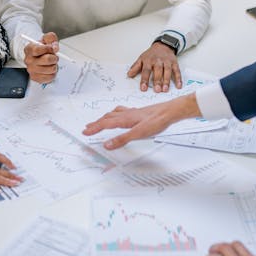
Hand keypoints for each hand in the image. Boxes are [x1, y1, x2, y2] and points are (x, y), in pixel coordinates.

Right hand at [23, 31, 58, 83]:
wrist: (41, 57)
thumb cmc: (43, 48)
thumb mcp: (47, 38)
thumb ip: (51, 38)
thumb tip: (54, 48)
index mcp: (29, 49)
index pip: (37, 50)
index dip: (48, 49)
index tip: (52, 48)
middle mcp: (28, 60)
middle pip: (47, 60)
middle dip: (54, 57)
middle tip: (54, 56)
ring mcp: (31, 70)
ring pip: (51, 69)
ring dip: (55, 65)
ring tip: (52, 63)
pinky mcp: (36, 78)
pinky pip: (51, 77)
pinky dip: (53, 73)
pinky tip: (50, 69)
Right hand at [82, 94, 199, 149]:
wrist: (170, 111)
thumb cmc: (157, 120)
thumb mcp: (138, 133)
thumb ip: (122, 139)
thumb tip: (107, 144)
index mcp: (124, 119)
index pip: (105, 124)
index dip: (94, 128)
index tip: (85, 131)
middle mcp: (127, 114)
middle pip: (107, 117)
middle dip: (97, 123)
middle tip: (88, 127)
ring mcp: (133, 112)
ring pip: (114, 113)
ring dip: (105, 117)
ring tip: (100, 120)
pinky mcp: (139, 112)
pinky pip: (123, 111)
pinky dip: (117, 113)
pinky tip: (121, 114)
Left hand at [128, 42, 181, 92]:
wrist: (163, 45)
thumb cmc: (151, 54)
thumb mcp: (141, 58)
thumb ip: (135, 67)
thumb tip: (129, 75)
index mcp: (148, 60)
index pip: (146, 71)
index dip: (144, 80)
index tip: (143, 88)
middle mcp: (158, 61)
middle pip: (158, 71)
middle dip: (157, 81)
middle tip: (156, 90)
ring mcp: (167, 62)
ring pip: (167, 71)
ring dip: (167, 81)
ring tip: (165, 89)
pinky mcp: (174, 63)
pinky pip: (177, 71)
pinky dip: (178, 78)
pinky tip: (179, 86)